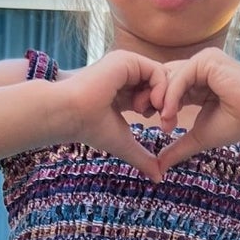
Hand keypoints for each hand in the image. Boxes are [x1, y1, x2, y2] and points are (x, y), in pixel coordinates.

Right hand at [61, 50, 170, 180]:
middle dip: (169, 104)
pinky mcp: (127, 60)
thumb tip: (158, 179)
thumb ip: (142, 158)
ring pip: (163, 76)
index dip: (164, 110)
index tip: (163, 127)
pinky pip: (158, 70)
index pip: (154, 95)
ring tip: (154, 114)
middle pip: (162, 85)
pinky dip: (162, 89)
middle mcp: (125, 75)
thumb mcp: (124, 144)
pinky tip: (153, 104)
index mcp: (123, 91)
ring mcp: (126, 65)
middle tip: (165, 122)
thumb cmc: (91, 129)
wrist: (71, 114)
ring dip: (165, 98)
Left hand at [153, 49, 239, 171]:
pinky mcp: (208, 60)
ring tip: (163, 122)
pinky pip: (182, 77)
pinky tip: (169, 113)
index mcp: (198, 80)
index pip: (168, 85)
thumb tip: (159, 167)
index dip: (157, 101)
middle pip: (165, 77)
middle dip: (153, 97)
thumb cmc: (236, 125)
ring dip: (162, 100)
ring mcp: (204, 61)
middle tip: (145, 116)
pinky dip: (172, 95)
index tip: (152, 121)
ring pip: (171, 77)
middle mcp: (199, 67)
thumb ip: (178, 147)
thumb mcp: (198, 137)